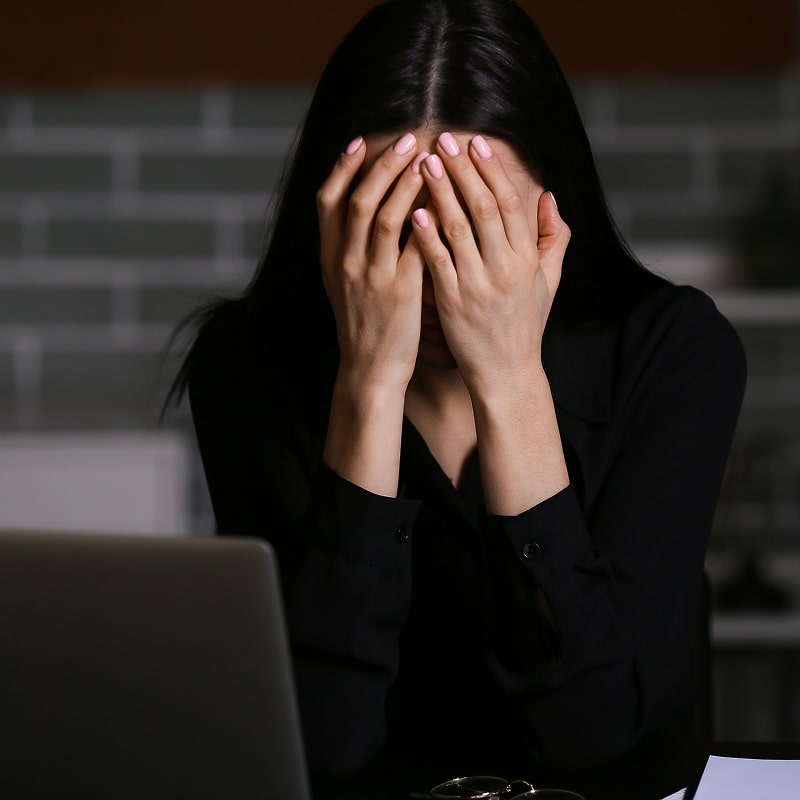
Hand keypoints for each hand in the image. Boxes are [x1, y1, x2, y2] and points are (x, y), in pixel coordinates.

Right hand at [317, 132, 427, 392]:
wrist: (369, 369)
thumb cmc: (362, 324)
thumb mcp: (342, 284)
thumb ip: (346, 247)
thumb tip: (359, 208)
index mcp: (329, 257)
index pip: (327, 200)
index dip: (342, 167)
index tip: (361, 142)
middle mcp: (345, 262)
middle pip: (358, 199)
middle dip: (383, 165)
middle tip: (407, 140)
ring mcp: (370, 277)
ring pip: (384, 217)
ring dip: (406, 184)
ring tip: (428, 160)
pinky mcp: (399, 292)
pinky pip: (415, 246)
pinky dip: (428, 220)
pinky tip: (444, 202)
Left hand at [411, 133, 569, 397]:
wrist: (507, 373)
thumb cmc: (524, 325)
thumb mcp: (548, 282)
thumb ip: (552, 239)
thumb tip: (549, 198)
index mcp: (528, 258)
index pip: (510, 203)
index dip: (492, 170)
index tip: (476, 143)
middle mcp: (505, 267)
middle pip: (482, 207)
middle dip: (462, 170)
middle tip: (443, 141)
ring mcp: (478, 284)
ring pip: (458, 228)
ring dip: (440, 191)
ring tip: (423, 163)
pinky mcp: (453, 303)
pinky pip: (438, 262)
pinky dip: (426, 235)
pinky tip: (414, 211)